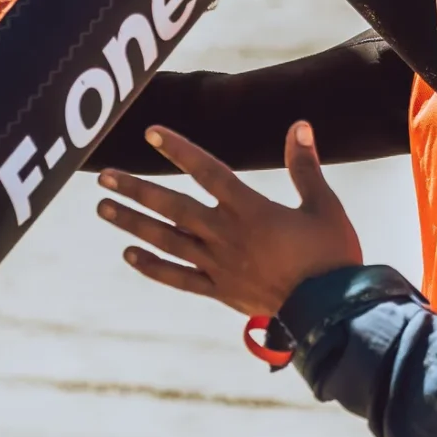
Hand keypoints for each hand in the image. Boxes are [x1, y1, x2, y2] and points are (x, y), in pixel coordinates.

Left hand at [97, 122, 362, 314]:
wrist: (331, 311)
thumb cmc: (332, 256)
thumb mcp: (324, 206)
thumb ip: (305, 166)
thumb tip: (300, 126)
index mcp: (250, 210)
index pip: (207, 171)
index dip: (179, 150)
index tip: (151, 133)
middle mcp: (226, 235)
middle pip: (171, 207)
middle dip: (136, 189)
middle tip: (104, 176)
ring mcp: (218, 265)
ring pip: (166, 240)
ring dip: (133, 223)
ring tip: (104, 208)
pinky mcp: (220, 289)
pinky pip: (178, 278)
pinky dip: (152, 267)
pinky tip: (129, 256)